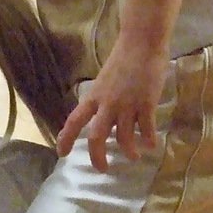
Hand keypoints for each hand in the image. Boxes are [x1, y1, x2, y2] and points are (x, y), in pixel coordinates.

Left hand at [55, 39, 167, 170]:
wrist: (141, 43)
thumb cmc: (123, 60)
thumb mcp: (104, 82)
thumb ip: (102, 100)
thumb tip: (103, 118)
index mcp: (93, 98)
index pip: (74, 121)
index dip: (66, 139)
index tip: (61, 154)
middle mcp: (107, 104)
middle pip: (97, 136)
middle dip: (97, 157)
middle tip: (102, 169)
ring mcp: (127, 104)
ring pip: (124, 136)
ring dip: (128, 151)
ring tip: (134, 157)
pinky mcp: (147, 102)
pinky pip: (146, 128)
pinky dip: (148, 140)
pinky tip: (151, 146)